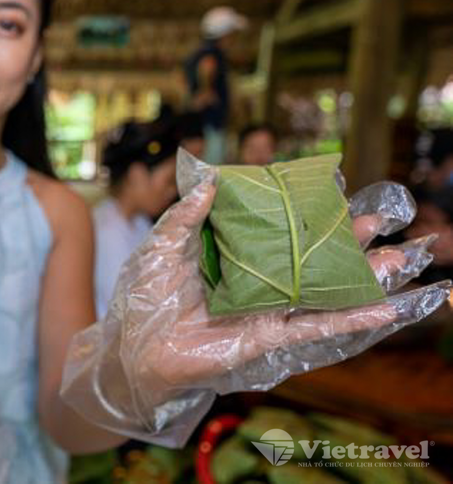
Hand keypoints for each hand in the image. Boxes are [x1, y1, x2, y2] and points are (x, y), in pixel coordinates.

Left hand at [123, 177, 449, 391]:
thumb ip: (185, 217)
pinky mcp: (266, 339)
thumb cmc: (145, 295)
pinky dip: (347, 321)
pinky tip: (382, 310)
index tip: (335, 193)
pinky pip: (312, 328)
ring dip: (359, 278)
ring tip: (397, 259)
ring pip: (321, 292)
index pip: (277, 230)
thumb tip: (210, 184)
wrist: (134, 347)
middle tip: (378, 220)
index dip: (304, 214)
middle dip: (343, 241)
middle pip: (308, 258)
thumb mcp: (161, 246)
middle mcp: (256, 281)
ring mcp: (264, 310)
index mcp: (233, 255)